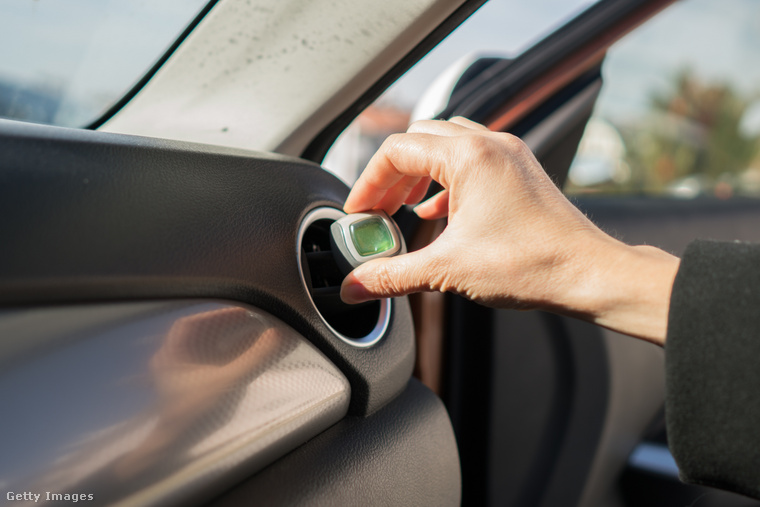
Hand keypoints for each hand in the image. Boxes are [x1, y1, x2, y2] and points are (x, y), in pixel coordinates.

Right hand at [340, 117, 679, 344]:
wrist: (589, 274)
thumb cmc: (531, 265)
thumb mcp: (447, 271)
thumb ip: (392, 276)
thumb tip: (355, 287)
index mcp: (468, 156)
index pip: (396, 151)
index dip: (368, 182)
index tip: (359, 212)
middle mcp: (489, 144)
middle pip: (419, 140)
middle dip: (391, 175)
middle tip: (378, 210)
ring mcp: (509, 154)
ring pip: (446, 144)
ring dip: (419, 173)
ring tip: (403, 206)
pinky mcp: (521, 170)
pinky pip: (471, 159)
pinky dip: (446, 180)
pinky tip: (439, 211)